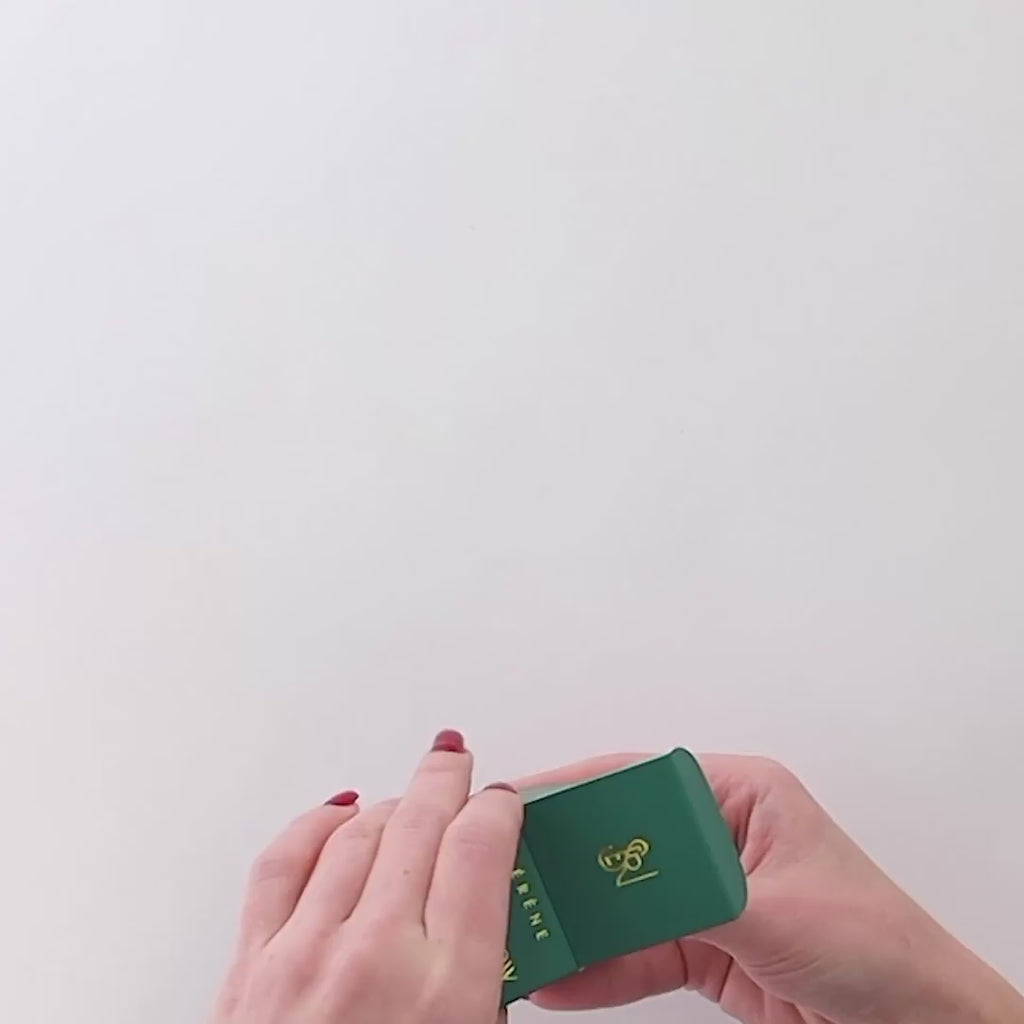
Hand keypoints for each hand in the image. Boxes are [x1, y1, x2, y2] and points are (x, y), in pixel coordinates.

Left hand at [209, 730, 520, 1023]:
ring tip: (410, 790)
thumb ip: (490, 991)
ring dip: (392, 801)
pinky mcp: (249, 967)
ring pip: (358, 832)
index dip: (497, 809)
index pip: (480, 850)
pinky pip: (282, 863)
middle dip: (446, 779)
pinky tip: (336, 814)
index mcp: (445, 991)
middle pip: (421, 822)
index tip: (504, 801)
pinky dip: (314, 825)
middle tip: (457, 762)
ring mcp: (303, 957)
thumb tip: (494, 941)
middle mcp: (373, 959)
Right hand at [517, 754, 1023, 1023]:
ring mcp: (705, 893)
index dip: (577, 791)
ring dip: (577, 920)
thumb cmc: (879, 946)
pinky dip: (600, 967)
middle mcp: (715, 836)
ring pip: (622, 899)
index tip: (522, 804)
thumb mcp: (775, 909)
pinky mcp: (701, 946)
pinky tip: (564, 976)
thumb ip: (694, 894)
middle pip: (621, 839)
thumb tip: (621, 885)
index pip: (639, 780)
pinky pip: (637, 951)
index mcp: (740, 794)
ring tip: (526, 929)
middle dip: (566, 861)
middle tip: (507, 871)